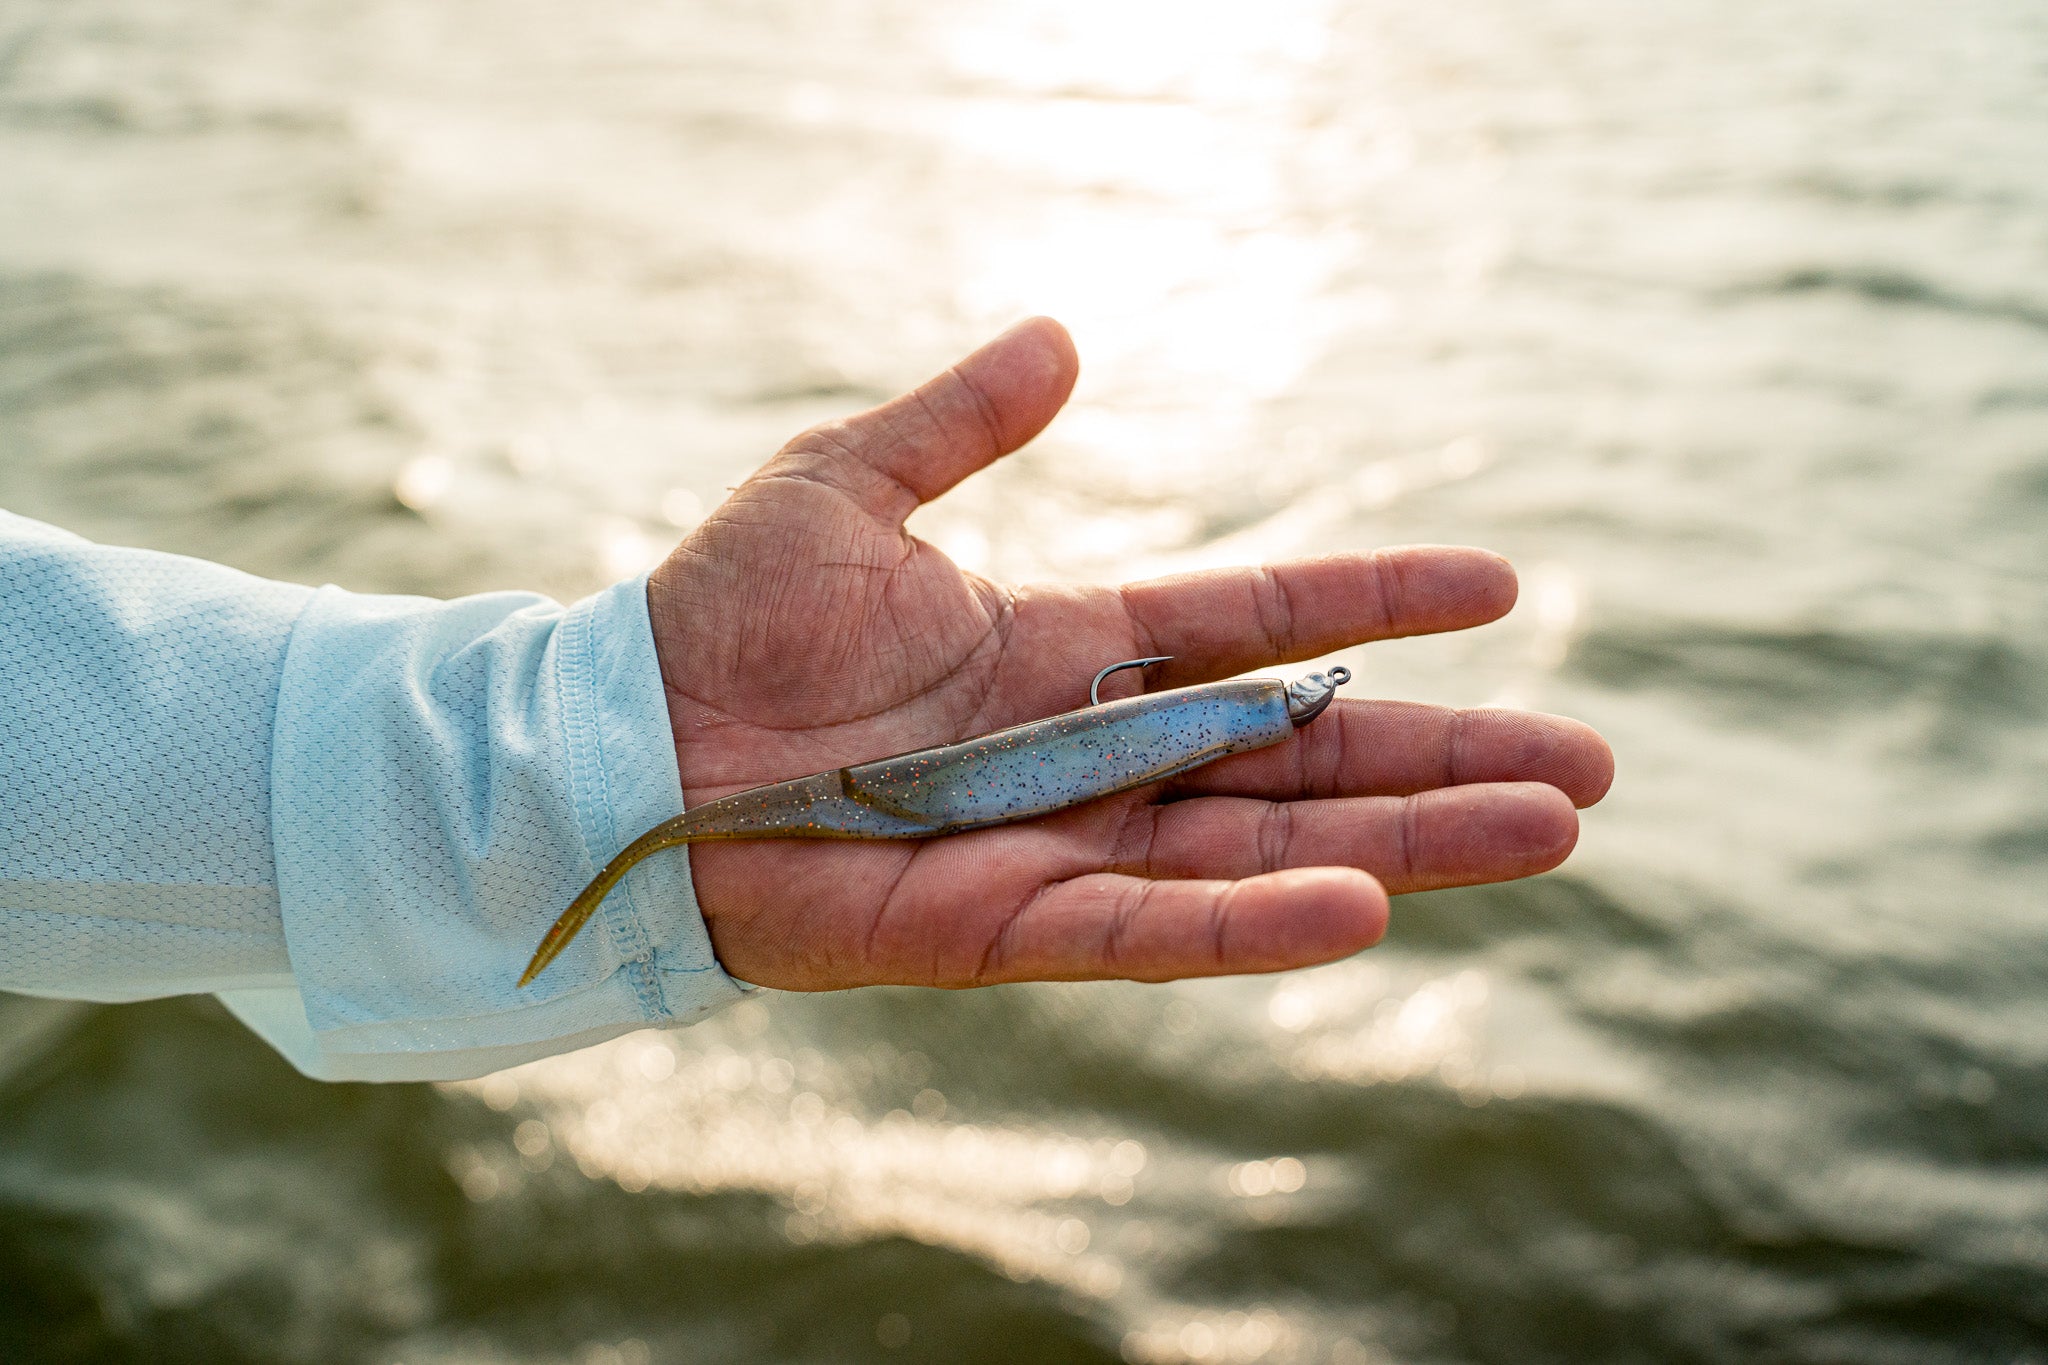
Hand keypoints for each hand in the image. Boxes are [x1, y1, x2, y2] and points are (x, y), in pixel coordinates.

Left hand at [647, 318, 1612, 991]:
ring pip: (1264, 850)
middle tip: (1594, 766)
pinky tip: (1373, 905)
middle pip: (1304, 757)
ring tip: (1553, 831)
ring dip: (1410, 845)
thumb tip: (1064, 335)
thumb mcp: (845, 484)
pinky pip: (1148, 929)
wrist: (613, 745)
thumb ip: (959, 419)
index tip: (1503, 588)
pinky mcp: (1001, 927)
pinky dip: (1256, 926)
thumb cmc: (717, 620)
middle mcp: (1090, 754)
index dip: (1376, 603)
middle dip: (1447, 759)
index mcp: (1068, 649)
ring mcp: (1058, 845)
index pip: (1259, 625)